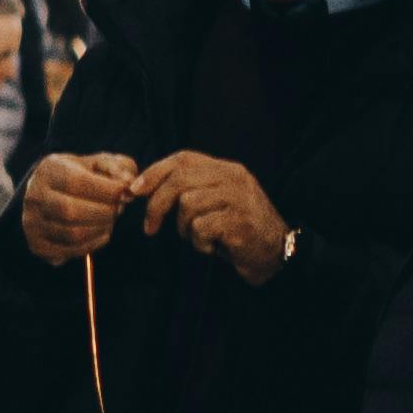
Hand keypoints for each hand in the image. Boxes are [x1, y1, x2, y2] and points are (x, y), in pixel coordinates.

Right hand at [19, 149, 138, 264]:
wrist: (50, 193)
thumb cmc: (80, 175)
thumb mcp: (99, 162)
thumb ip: (118, 167)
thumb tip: (129, 184)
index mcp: (48, 170)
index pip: (75, 182)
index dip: (106, 190)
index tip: (125, 192)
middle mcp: (34, 196)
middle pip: (71, 211)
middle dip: (104, 212)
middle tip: (118, 208)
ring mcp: (32, 223)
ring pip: (72, 234)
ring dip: (100, 229)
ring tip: (110, 220)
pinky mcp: (37, 245)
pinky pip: (69, 251)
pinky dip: (92, 245)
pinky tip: (101, 233)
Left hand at [130, 150, 290, 284]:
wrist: (276, 253)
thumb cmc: (237, 229)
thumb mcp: (216, 201)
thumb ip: (190, 189)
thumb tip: (143, 188)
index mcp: (226, 169)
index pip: (183, 159)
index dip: (154, 173)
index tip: (135, 191)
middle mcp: (233, 178)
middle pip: (180, 180)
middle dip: (156, 205)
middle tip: (150, 228)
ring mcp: (238, 198)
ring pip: (188, 205)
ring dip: (184, 229)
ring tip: (199, 238)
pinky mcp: (239, 222)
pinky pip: (201, 228)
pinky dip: (199, 243)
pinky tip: (212, 247)